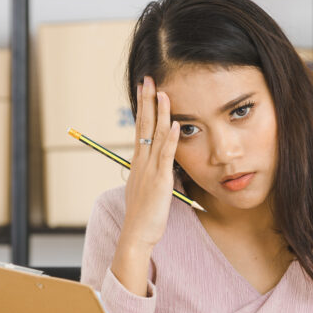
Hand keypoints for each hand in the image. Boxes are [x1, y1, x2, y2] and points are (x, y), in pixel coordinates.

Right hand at [122, 76, 180, 249]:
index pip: (140, 128)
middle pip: (144, 125)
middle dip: (147, 101)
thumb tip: (158, 165)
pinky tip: (176, 124)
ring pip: (155, 136)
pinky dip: (171, 139)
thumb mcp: (146, 189)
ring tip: (164, 93)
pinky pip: (166, 156)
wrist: (136, 234)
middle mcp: (141, 162)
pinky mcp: (160, 181)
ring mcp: (149, 170)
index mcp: (138, 163)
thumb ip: (151, 174)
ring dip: (160, 113)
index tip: (144, 89)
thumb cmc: (143, 215)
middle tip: (148, 79)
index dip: (143, 108)